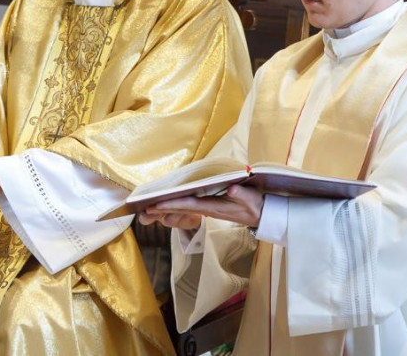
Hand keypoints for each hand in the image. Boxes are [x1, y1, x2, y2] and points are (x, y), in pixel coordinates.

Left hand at [139, 185, 264, 228]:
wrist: (262, 216)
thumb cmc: (256, 206)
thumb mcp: (251, 199)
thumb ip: (240, 194)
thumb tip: (230, 189)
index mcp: (213, 207)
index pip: (189, 205)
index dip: (172, 205)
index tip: (156, 205)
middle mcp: (207, 209)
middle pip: (181, 208)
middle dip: (163, 208)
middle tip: (144, 209)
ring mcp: (207, 209)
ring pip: (183, 208)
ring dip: (167, 208)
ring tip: (150, 207)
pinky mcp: (209, 207)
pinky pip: (189, 207)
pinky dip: (177, 205)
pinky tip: (168, 202)